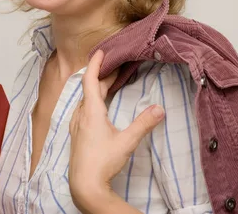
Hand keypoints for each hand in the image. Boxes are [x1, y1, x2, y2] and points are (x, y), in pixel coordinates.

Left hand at [68, 50, 165, 212]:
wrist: (84, 185)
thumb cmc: (102, 163)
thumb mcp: (127, 142)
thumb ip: (143, 124)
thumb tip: (160, 109)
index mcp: (90, 111)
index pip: (89, 80)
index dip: (95, 63)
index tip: (100, 51)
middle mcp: (80, 115)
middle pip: (89, 88)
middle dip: (102, 75)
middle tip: (116, 67)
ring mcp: (77, 125)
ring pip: (85, 99)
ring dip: (96, 88)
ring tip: (109, 83)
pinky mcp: (77, 134)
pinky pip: (83, 109)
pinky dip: (91, 100)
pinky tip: (99, 107)